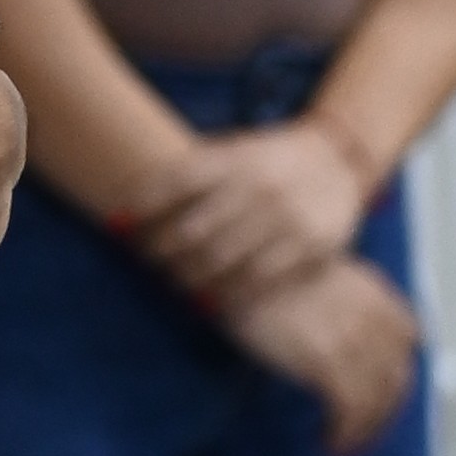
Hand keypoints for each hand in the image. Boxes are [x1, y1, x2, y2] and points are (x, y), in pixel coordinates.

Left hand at [123, 113, 375, 313]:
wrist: (338, 161)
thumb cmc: (268, 162)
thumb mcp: (233, 151)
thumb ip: (189, 174)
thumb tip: (126, 205)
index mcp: (235, 157)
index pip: (176, 182)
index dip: (142, 206)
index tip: (118, 226)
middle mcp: (259, 185)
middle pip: (193, 229)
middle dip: (161, 251)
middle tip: (148, 262)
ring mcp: (286, 216)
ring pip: (222, 260)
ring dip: (189, 278)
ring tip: (176, 284)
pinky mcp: (311, 245)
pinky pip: (260, 280)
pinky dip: (230, 296)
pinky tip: (212, 303)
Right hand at [213, 253, 421, 455]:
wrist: (238, 267)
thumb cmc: (262, 273)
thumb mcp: (316, 273)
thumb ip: (340, 298)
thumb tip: (336, 330)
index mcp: (372, 292)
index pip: (408, 337)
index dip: (398, 367)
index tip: (382, 388)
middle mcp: (370, 317)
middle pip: (396, 376)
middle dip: (384, 411)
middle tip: (363, 431)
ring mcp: (350, 340)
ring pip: (376, 399)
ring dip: (364, 430)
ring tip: (344, 445)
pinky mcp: (326, 362)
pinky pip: (350, 409)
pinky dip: (345, 432)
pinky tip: (329, 440)